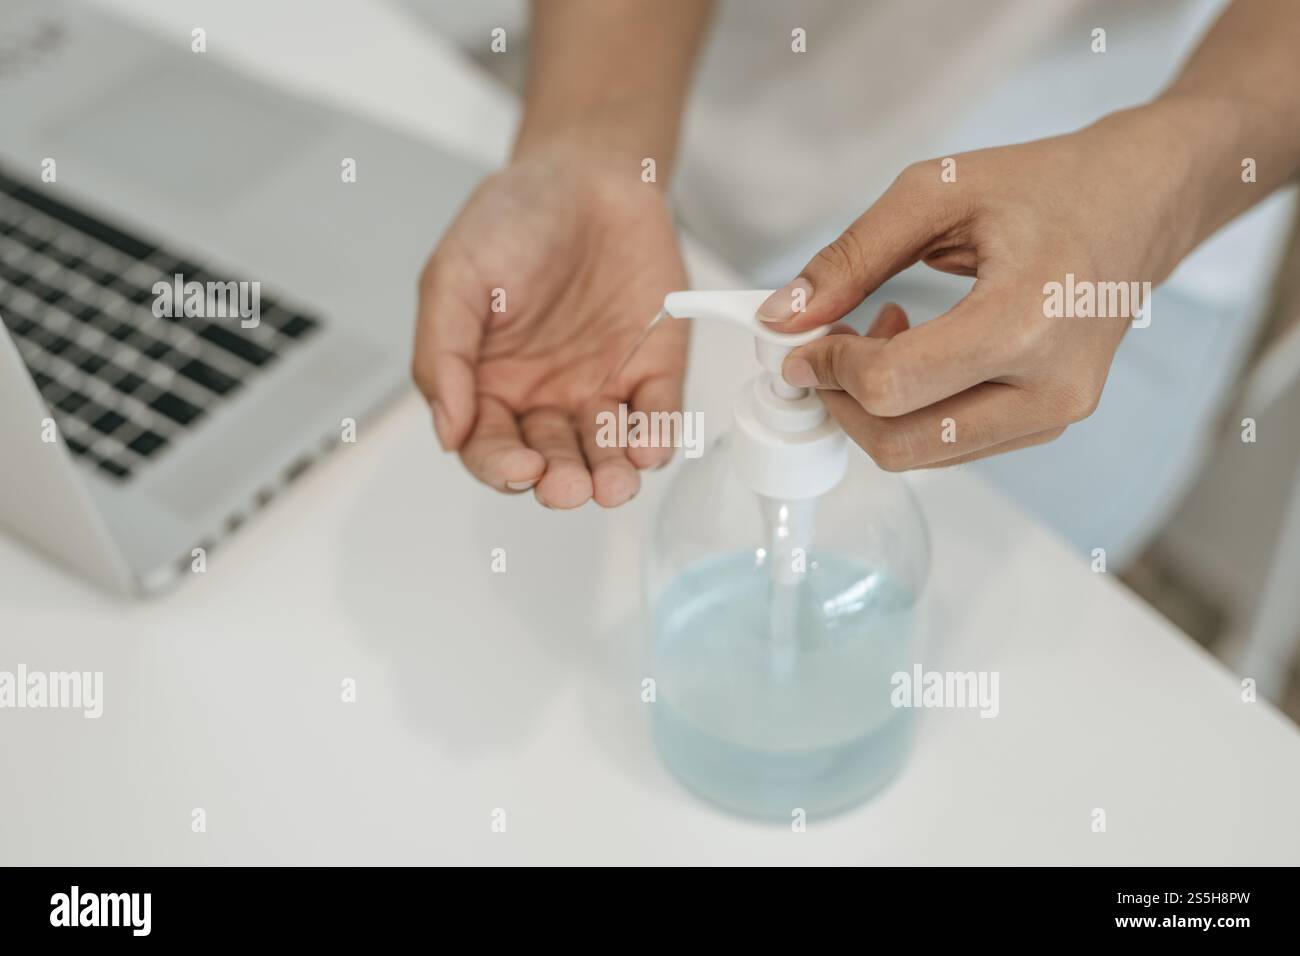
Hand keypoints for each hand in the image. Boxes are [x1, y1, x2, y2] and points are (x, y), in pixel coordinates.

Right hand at [412, 144, 688, 506]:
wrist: (587, 172)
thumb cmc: (513, 220)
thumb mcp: (455, 276)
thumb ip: (442, 353)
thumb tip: (447, 430)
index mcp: (489, 384)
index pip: (490, 448)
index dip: (502, 467)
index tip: (520, 467)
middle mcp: (545, 398)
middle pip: (550, 462)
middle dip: (561, 481)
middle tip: (569, 486)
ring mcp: (601, 387)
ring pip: (605, 451)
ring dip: (610, 474)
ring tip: (615, 483)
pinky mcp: (652, 369)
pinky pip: (656, 416)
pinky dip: (656, 437)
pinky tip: (651, 447)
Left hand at [756, 107, 1199, 469]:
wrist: (1140, 204)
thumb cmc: (1048, 186)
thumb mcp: (935, 193)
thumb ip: (849, 258)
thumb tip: (782, 317)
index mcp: (1026, 321)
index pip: (892, 385)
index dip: (828, 369)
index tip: (802, 342)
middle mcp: (1049, 388)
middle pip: (901, 441)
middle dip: (843, 402)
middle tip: (827, 346)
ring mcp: (1055, 416)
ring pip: (923, 455)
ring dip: (875, 410)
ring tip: (879, 336)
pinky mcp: (1048, 425)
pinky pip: (952, 446)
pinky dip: (912, 412)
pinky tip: (915, 354)